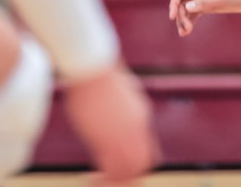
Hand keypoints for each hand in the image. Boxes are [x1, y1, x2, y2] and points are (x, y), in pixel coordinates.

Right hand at [62, 62, 159, 182]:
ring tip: (97, 183)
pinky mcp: (104, 137)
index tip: (122, 171)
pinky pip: (110, 169)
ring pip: (129, 171)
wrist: (93, 66)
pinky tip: (89, 180)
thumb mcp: (123, 92)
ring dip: (115, 182)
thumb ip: (125, 108)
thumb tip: (119, 112)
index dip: (139, 166)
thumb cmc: (102, 74)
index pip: (151, 153)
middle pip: (143, 166)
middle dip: (129, 179)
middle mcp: (137, 130)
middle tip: (111, 182)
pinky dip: (102, 180)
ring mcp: (122, 135)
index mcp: (141, 118)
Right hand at [169, 0, 240, 36]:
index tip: (173, 18)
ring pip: (187, 9)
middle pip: (181, 3)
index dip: (173, 5)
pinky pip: (195, 12)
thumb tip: (187, 7)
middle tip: (186, 30)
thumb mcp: (221, 0)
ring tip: (184, 33)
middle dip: (180, 16)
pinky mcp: (210, 5)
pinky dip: (191, 20)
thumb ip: (204, 3)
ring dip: (183, 20)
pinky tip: (188, 30)